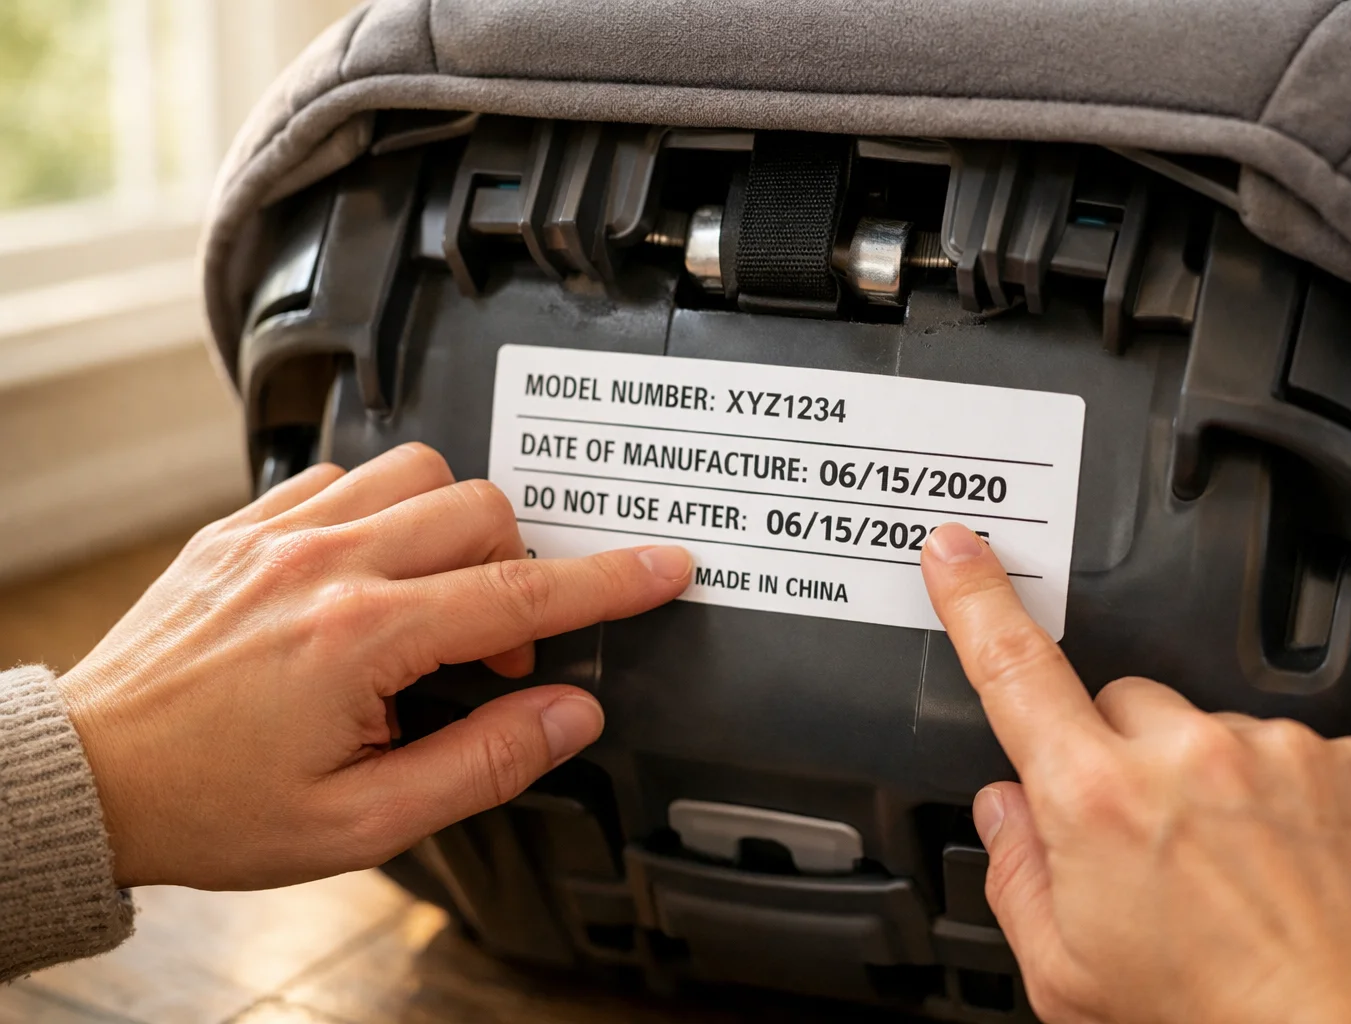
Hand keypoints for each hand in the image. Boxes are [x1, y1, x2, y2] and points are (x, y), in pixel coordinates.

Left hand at [59, 444, 692, 891]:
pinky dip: (383, 514)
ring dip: (453, 528)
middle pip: (480, 511)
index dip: (608, 583)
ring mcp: (278, 533)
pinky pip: (345, 476)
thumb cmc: (214, 805)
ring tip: (435, 602)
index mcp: (360, 638)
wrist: (93, 775)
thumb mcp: (362, 821)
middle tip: (494, 651)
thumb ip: (482, 763)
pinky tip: (370, 574)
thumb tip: (570, 716)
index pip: (520, 597)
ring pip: (417, 471)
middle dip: (518, 570)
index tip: (663, 567)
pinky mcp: (244, 523)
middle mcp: (323, 565)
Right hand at [920, 524, 1350, 1023]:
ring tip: (1235, 868)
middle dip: (1116, 753)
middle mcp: (1186, 755)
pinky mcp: (1348, 758)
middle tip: (1146, 838)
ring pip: (1208, 726)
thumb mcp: (1068, 977)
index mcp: (1097, 801)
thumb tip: (1005, 814)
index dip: (976, 600)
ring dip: (1205, 776)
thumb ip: (1015, 879)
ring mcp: (1274, 748)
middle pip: (1120, 702)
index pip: (1015, 669)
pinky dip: (1280, 794)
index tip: (958, 551)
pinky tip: (1289, 862)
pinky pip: (1288, 749)